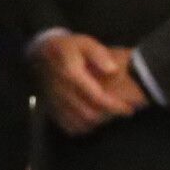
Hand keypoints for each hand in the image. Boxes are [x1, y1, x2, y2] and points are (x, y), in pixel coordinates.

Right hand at [31, 31, 148, 137]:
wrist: (41, 53)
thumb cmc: (69, 48)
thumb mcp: (86, 43)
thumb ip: (100, 55)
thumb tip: (112, 70)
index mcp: (71, 73)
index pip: (97, 96)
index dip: (115, 106)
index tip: (128, 109)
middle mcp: (60, 89)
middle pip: (89, 113)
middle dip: (109, 116)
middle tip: (123, 112)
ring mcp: (54, 101)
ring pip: (79, 122)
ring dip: (98, 122)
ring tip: (111, 115)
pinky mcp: (50, 108)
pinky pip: (69, 126)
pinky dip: (84, 127)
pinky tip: (94, 120)